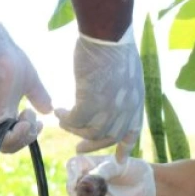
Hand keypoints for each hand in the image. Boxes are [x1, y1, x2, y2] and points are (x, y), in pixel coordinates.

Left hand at [0, 22, 51, 152]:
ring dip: (25, 136)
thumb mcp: (31, 83)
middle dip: (30, 137)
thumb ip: (38, 97)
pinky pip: (3, 142)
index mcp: (5, 111)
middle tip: (33, 117)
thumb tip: (49, 110)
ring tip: (28, 115)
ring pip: (8, 147)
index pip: (16, 136)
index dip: (31, 134)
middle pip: (13, 145)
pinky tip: (24, 122)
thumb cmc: (10, 60)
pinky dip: (17, 138)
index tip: (39, 120)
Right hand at [55, 24, 143, 157]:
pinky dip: (65, 118)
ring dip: (74, 128)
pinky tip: (58, 111)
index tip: (120, 159)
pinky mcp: (91, 103)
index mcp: (136, 103)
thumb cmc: (116, 47)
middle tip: (78, 149)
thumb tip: (112, 99)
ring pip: (89, 131)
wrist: (109, 35)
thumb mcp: (128, 74)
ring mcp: (109, 109)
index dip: (125, 147)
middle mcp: (125, 111)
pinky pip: (75, 120)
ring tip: (63, 121)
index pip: (132, 133)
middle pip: (108, 137)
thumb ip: (123, 93)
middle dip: (92, 145)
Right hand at [66, 154, 154, 195]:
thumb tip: (86, 183)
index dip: (73, 178)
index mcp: (83, 162)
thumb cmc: (129, 167)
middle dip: (84, 195)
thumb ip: (102, 172)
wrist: (143, 183)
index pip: (71, 169)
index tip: (83, 184)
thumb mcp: (117, 166)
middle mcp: (81, 177)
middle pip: (72, 189)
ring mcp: (88, 193)